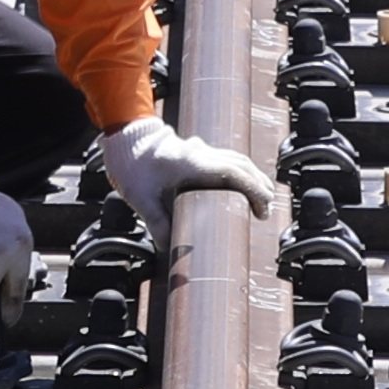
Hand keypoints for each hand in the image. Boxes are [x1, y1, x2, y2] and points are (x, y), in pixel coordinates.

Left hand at [86, 114, 279, 221]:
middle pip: (243, 166)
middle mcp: (202, 154)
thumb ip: (157, 224)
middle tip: (265, 212)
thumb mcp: (142, 199)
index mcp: (194, 164)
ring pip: (238, 159)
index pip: (235, 173)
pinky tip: (240, 183)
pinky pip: (228, 158)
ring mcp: (201, 150)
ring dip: (252, 177)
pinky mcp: (197, 151)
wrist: (124, 138)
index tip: (263, 208)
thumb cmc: (132, 165)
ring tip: (261, 198)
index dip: (254, 189)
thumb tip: (169, 251)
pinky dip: (241, 170)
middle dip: (259, 187)